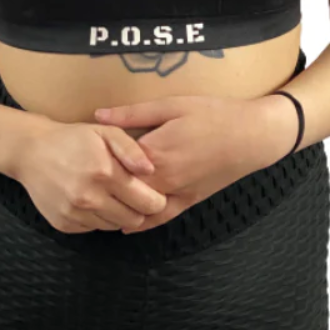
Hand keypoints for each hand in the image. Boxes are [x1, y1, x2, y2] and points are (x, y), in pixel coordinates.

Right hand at [15, 118, 167, 233]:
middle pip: (134, 220)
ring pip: (115, 227)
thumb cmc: (73, 138)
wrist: (31, 151)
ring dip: (119, 214)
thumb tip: (151, 171)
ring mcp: (75, 213)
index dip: (156, 200)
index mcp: (105, 172)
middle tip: (135, 196)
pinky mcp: (64, 224)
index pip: (147, 202)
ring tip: (112, 195)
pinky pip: (93, 228)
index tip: (155, 193)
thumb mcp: (105, 132)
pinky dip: (98, 218)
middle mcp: (90, 197)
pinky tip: (92, 200)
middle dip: (140, 210)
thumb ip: (131, 150)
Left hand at [94, 94, 290, 232]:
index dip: (93, 158)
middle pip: (121, 188)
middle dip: (101, 184)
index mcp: (155, 152)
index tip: (76, 154)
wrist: (253, 136)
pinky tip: (125, 224)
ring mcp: (177, 194)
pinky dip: (141, 223)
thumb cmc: (213, 114)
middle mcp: (163, 179)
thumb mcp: (171, 105)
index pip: (112, 162)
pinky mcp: (189, 202)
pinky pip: (161, 218)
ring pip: (138, 208)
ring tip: (96, 199)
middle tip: (79, 178)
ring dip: (117, 205)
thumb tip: (97, 116)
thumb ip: (132, 113)